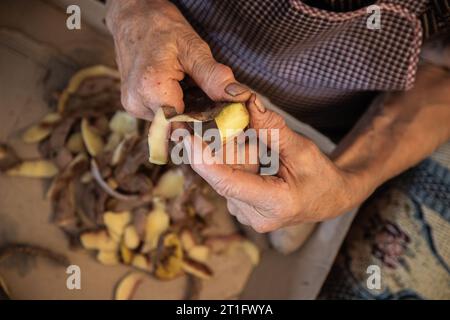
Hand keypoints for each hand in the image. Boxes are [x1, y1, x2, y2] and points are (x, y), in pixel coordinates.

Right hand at [106, 0, 249, 119]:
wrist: (133, 18)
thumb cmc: (163, 28)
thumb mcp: (194, 49)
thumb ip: (215, 77)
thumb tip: (240, 97)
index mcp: (152, 89)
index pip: (186, 124)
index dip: (206, 123)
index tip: (221, 114)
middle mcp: (138, 103)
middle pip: (178, 125)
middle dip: (197, 115)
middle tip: (207, 94)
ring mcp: (134, 106)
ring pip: (170, 122)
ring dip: (186, 110)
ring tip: (189, 86)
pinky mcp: (134, 106)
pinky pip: (161, 115)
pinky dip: (175, 106)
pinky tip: (179, 89)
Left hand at [184, 95, 365, 232]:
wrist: (327, 198)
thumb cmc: (319, 175)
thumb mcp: (302, 148)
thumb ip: (272, 128)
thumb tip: (247, 100)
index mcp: (274, 204)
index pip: (228, 183)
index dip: (203, 160)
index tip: (187, 137)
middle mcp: (254, 216)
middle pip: (221, 174)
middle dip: (221, 146)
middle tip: (225, 128)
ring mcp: (244, 216)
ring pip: (222, 175)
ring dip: (231, 155)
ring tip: (259, 152)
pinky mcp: (238, 209)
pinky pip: (226, 179)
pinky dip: (233, 162)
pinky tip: (253, 160)